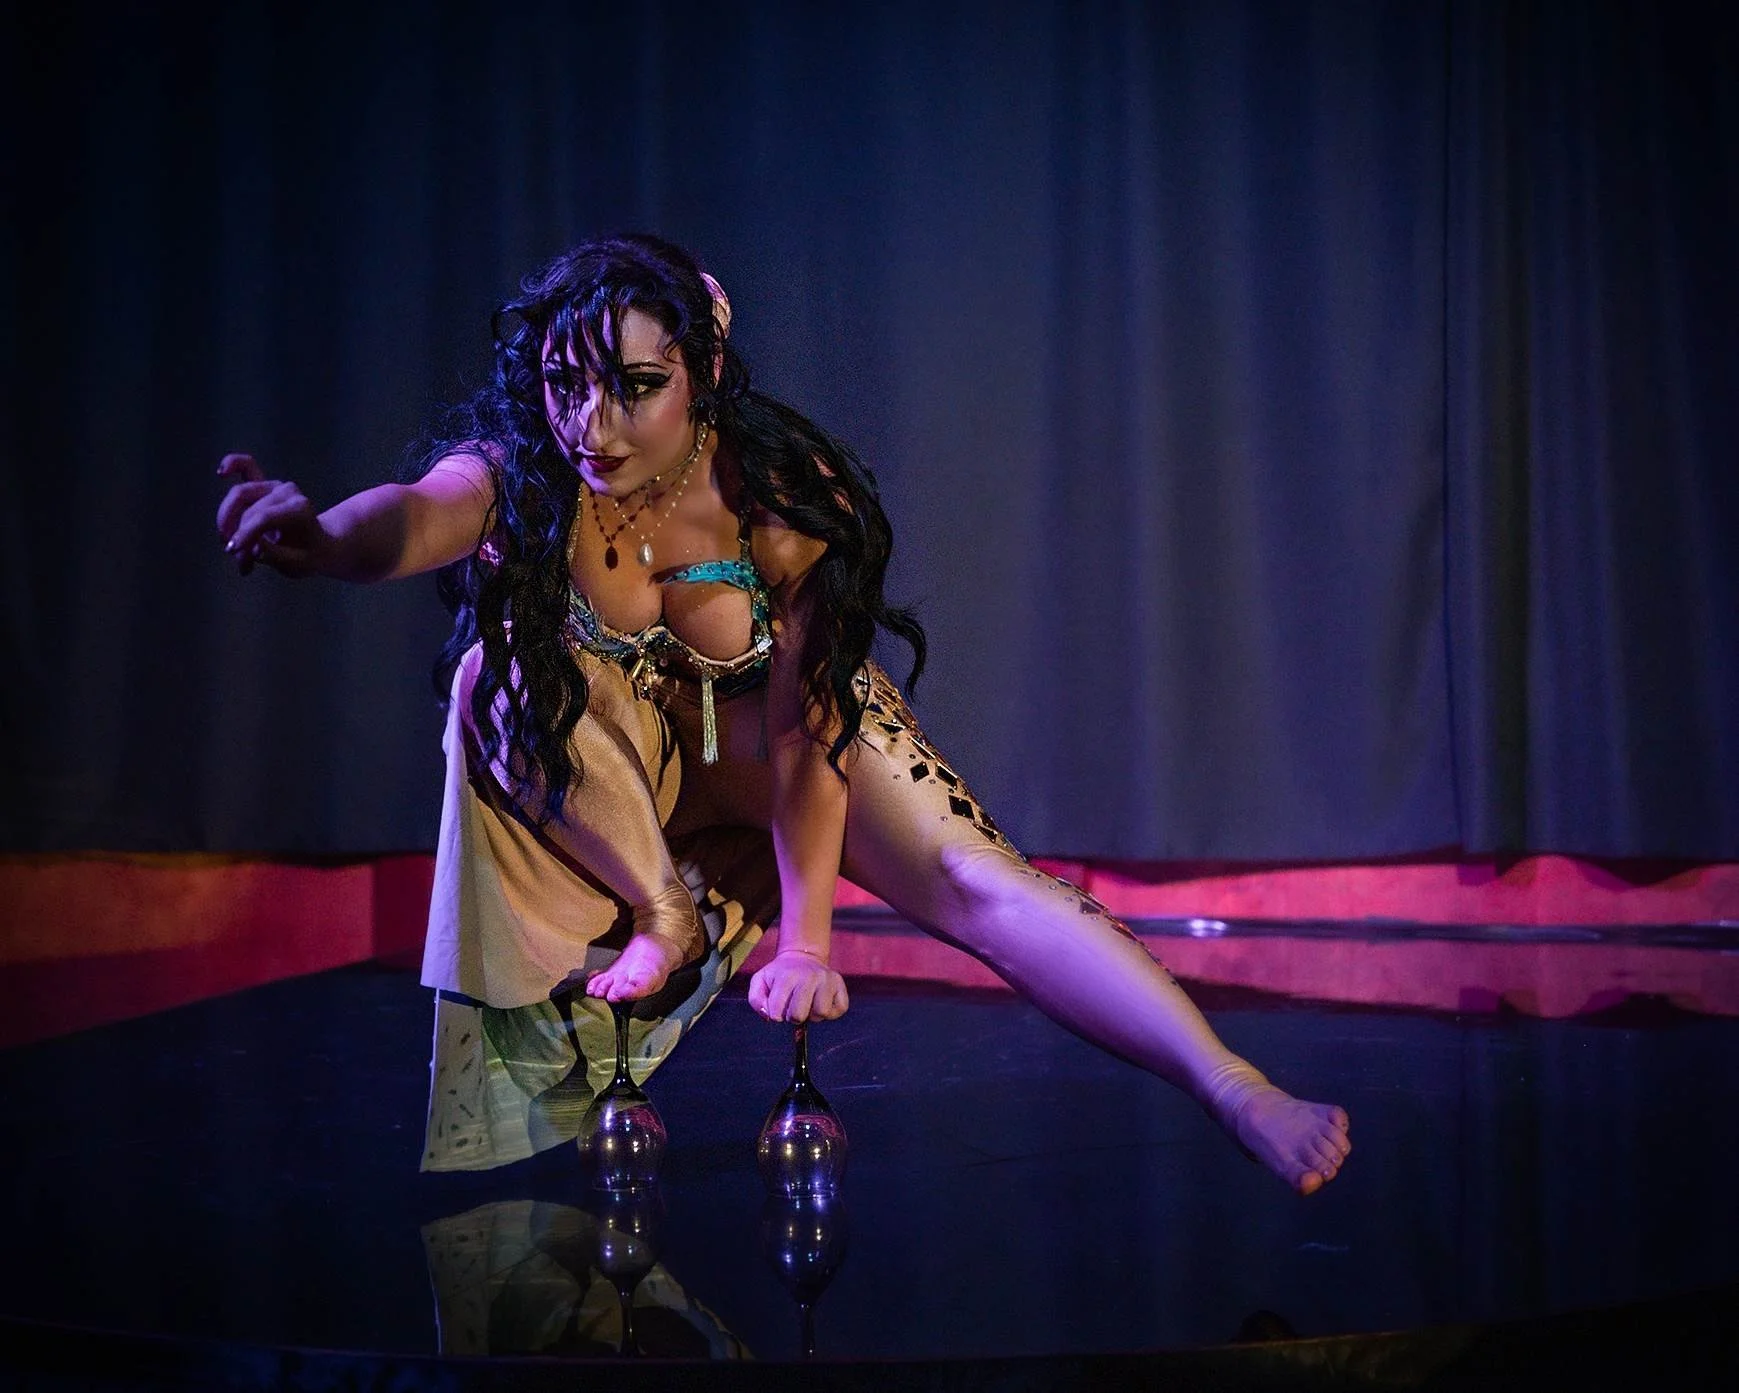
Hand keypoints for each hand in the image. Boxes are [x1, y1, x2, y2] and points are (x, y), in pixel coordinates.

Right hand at [214, 454, 327, 575]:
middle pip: (248, 508)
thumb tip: (250, 546)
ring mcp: (275, 486)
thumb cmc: (307, 557)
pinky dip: (233, 464)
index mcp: (299, 510)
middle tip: (236, 557)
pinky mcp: (264, 484)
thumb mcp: (294, 565)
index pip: (264, 517)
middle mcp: (288, 492)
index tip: (233, 551)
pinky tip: (221, 472)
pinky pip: (247, 466)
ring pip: (239, 496)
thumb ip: (272, 554)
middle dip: (236, 533)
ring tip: (232, 547)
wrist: (318, 547)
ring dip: (227, 521)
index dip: (244, 533)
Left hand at [747, 949, 848, 1022]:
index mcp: (787, 976)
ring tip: (808, 1004)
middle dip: (793, 1016)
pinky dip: (830, 1012)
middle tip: (794, 1006)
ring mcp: (827, 979)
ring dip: (813, 1015)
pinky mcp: (840, 985)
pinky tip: (821, 1002)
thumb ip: (756, 1000)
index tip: (778, 1007)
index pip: (777, 1012)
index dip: (776, 1015)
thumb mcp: (760, 981)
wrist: (802, 956)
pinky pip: (839, 1009)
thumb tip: (768, 1016)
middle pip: (799, 1015)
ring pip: (821, 1013)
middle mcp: (809, 976)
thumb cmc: (780, 974)